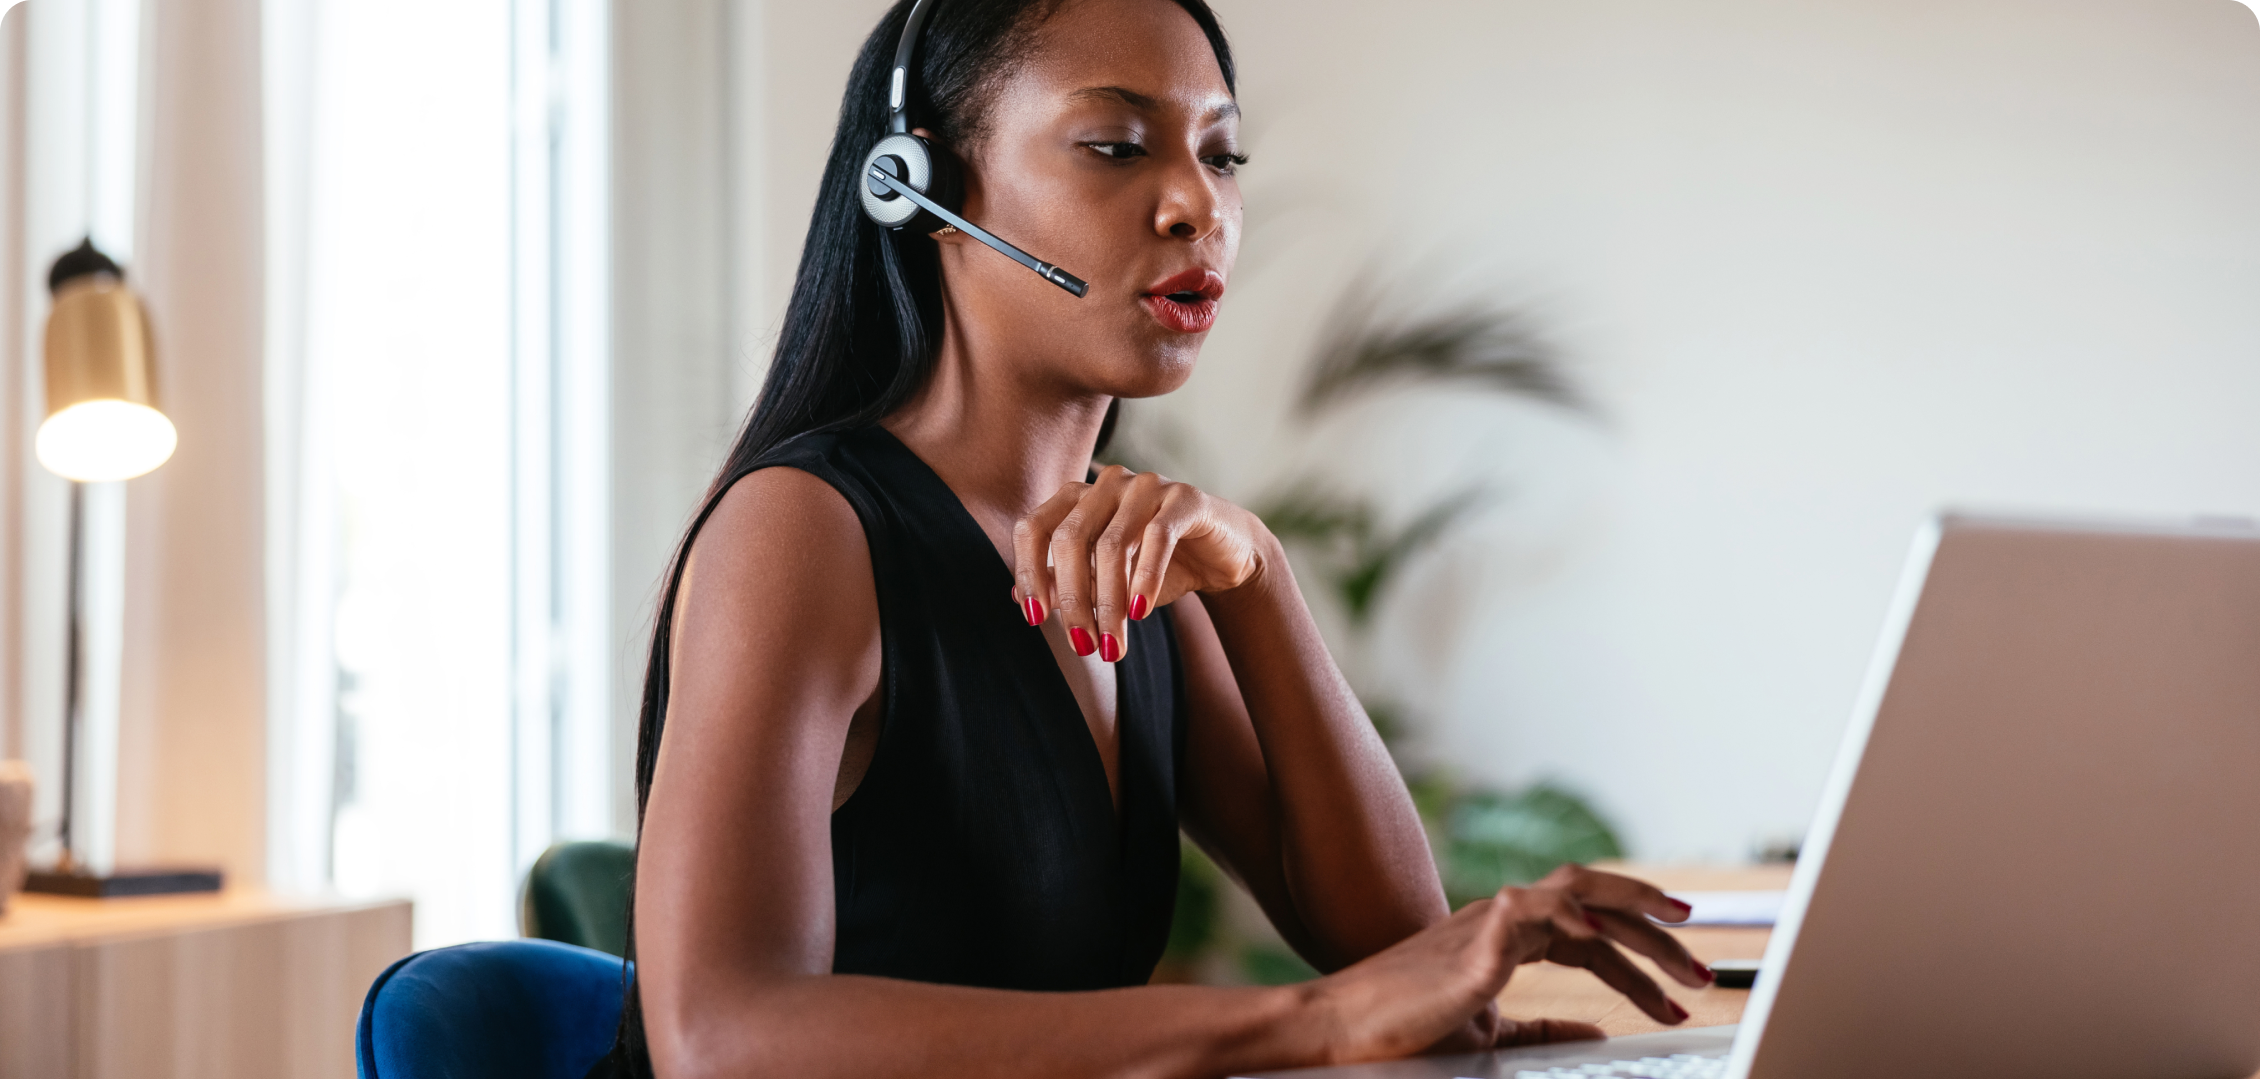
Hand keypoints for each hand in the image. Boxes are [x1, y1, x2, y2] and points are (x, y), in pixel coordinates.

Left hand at [1009, 465, 1271, 661]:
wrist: (1223, 557)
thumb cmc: (1157, 567)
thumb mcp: (1105, 580)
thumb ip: (1066, 582)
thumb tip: (1016, 598)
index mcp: (1078, 497)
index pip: (1034, 527)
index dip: (1029, 573)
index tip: (1034, 619)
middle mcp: (1107, 484)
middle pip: (1069, 538)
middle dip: (1072, 599)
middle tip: (1082, 646)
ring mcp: (1145, 486)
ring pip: (1111, 544)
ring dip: (1108, 603)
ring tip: (1112, 646)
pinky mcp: (1184, 498)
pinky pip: (1157, 537)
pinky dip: (1144, 579)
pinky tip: (1139, 613)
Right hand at [1298, 865, 1712, 1065]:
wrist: (1341, 1029)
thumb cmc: (1405, 1029)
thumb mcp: (1490, 1031)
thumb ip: (1542, 1024)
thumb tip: (1594, 1028)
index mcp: (1507, 933)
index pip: (1589, 927)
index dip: (1639, 951)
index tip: (1680, 984)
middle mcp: (1503, 915)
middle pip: (1594, 892)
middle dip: (1655, 918)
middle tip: (1702, 954)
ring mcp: (1490, 921)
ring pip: (1579, 894)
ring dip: (1638, 919)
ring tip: (1683, 950)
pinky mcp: (1479, 943)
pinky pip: (1541, 915)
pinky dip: (1582, 922)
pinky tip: (1611, 947)